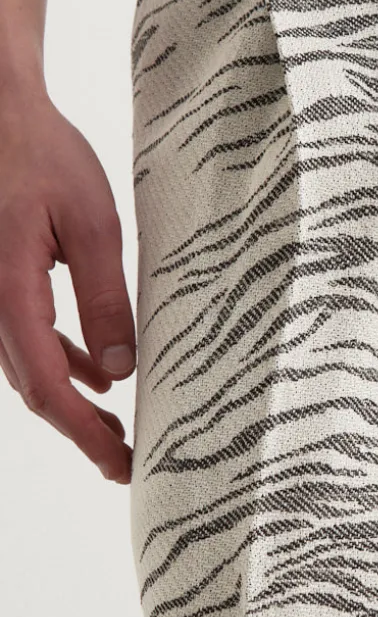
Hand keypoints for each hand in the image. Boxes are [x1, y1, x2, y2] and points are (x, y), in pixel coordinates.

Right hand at [0, 83, 134, 482]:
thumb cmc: (40, 154)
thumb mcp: (92, 223)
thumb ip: (105, 297)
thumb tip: (120, 367)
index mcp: (6, 292)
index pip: (45, 385)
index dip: (84, 432)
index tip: (120, 462)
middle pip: (33, 389)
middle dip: (82, 430)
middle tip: (127, 462)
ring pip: (28, 368)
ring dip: (73, 402)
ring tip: (119, 429)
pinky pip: (25, 339)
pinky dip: (61, 363)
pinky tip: (95, 374)